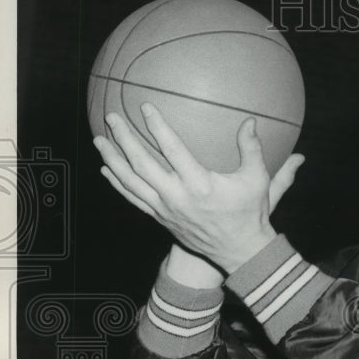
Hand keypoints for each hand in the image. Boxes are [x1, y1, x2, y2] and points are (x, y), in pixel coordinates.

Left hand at [94, 104, 303, 273]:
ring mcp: (166, 210)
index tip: (145, 107)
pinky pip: (134, 199)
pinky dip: (118, 184)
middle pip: (142, 164)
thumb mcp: (258, 180)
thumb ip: (253, 149)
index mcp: (200, 184)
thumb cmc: (251, 213)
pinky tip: (107, 170)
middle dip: (124, 138)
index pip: (172, 149)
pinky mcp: (162, 219)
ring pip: (131, 182)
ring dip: (113, 160)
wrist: (241, 251)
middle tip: (111, 117)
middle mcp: (178, 197)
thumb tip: (250, 121)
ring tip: (99, 140)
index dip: (157, 126)